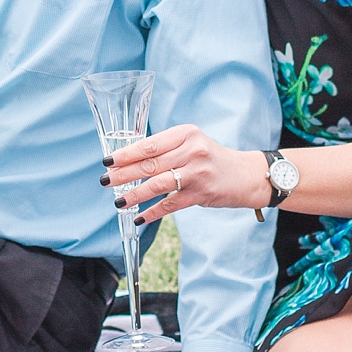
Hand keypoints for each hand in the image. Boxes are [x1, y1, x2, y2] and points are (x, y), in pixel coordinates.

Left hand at [104, 124, 269, 222]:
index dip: (126, 154)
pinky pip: (171, 204)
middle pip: (150, 164)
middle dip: (123, 174)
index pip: (150, 144)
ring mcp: (197, 173)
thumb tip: (128, 161)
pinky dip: (153, 212)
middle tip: (105, 180)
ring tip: (118, 201)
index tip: (108, 160)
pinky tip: (139, 217)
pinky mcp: (202, 194)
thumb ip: (166, 149)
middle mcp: (192, 151)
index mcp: (186, 134)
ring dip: (135, 194)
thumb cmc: (211, 158)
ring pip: (158, 185)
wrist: (246, 175)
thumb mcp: (191, 143)